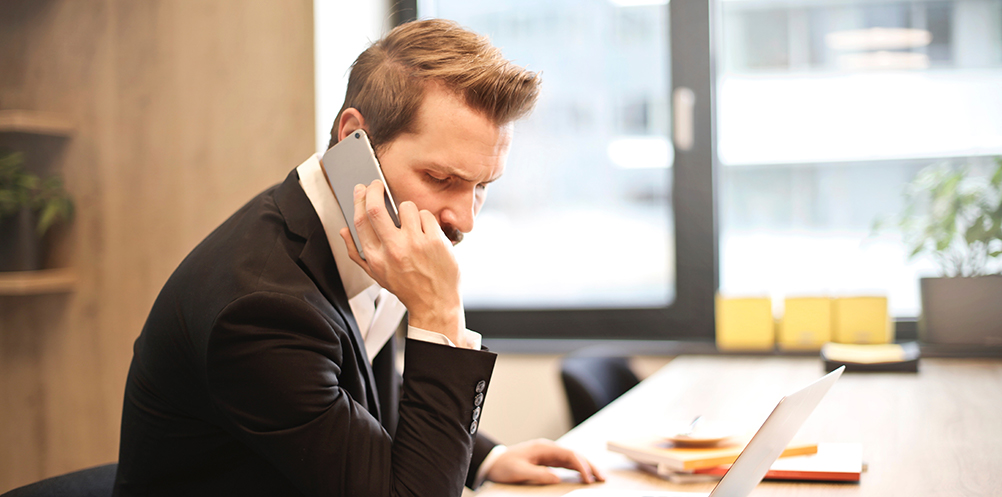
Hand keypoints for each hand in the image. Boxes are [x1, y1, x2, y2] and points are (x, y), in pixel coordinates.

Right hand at [340, 180, 466, 345]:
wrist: (434, 303)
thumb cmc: (406, 288)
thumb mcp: (376, 274)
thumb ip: (357, 252)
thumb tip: (344, 231)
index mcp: (376, 258)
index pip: (360, 221)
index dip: (359, 200)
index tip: (362, 189)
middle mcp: (393, 250)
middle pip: (376, 208)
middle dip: (374, 190)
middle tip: (378, 184)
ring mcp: (415, 244)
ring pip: (406, 207)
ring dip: (408, 210)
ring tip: (411, 223)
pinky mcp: (434, 241)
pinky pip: (426, 215)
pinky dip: (426, 219)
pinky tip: (426, 232)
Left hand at [487, 439, 604, 484]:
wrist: (492, 462)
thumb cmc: (504, 465)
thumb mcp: (519, 471)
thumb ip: (539, 474)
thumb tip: (557, 478)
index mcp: (543, 448)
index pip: (569, 455)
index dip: (581, 466)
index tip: (588, 478)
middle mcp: (548, 449)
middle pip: (574, 455)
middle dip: (590, 466)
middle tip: (602, 478)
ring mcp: (548, 454)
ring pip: (572, 459)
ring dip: (585, 468)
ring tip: (598, 478)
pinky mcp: (546, 461)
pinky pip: (566, 464)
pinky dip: (577, 470)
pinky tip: (584, 476)